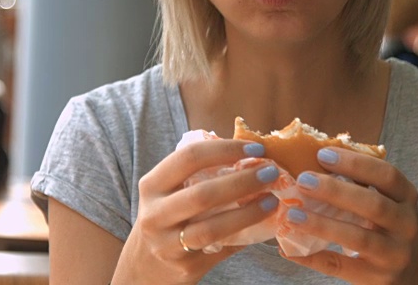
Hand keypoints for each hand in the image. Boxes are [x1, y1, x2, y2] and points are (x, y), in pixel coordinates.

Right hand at [113, 140, 279, 283]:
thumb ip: (197, 175)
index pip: (189, 157)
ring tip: (272, 201)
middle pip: (203, 194)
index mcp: (153, 186)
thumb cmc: (166, 218)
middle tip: (271, 173)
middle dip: (242, 181)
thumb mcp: (168, 193)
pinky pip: (223, 250)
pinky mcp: (186, 268)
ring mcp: (168, 245)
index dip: (226, 150)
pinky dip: (246, 236)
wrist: (145, 268)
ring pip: (212, 228)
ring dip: (248, 213)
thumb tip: (251, 157)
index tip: (256, 149)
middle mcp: (155, 215)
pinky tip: (264, 225)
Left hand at [280, 147, 417, 284]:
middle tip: (303, 180)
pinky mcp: (377, 279)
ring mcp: (393, 254)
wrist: (414, 277)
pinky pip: (340, 267)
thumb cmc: (389, 230)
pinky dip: (313, 257)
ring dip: (322, 225)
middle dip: (335, 191)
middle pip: (373, 205)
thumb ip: (363, 185)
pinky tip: (289, 248)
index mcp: (406, 198)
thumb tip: (314, 160)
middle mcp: (405, 225)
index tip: (323, 154)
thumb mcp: (389, 204)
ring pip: (358, 238)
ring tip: (292, 214)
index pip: (387, 176)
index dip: (356, 163)